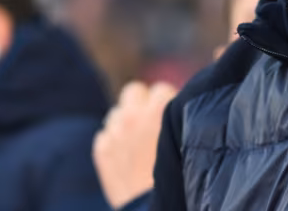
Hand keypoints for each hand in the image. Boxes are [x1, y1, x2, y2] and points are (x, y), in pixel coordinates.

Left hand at [93, 81, 176, 207]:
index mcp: (158, 109)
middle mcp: (133, 116)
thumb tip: (174, 106)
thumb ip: (178, 117)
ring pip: (116, 114)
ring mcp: (115, 133)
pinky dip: (113, 143)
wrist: (153, 206)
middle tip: (150, 120)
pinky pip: (104, 136)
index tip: (171, 116)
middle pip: (133, 91)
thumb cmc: (180, 173)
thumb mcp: (186, 137)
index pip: (160, 89)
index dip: (167, 102)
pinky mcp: (101, 152)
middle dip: (141, 103)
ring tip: (137, 142)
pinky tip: (125, 157)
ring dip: (125, 123)